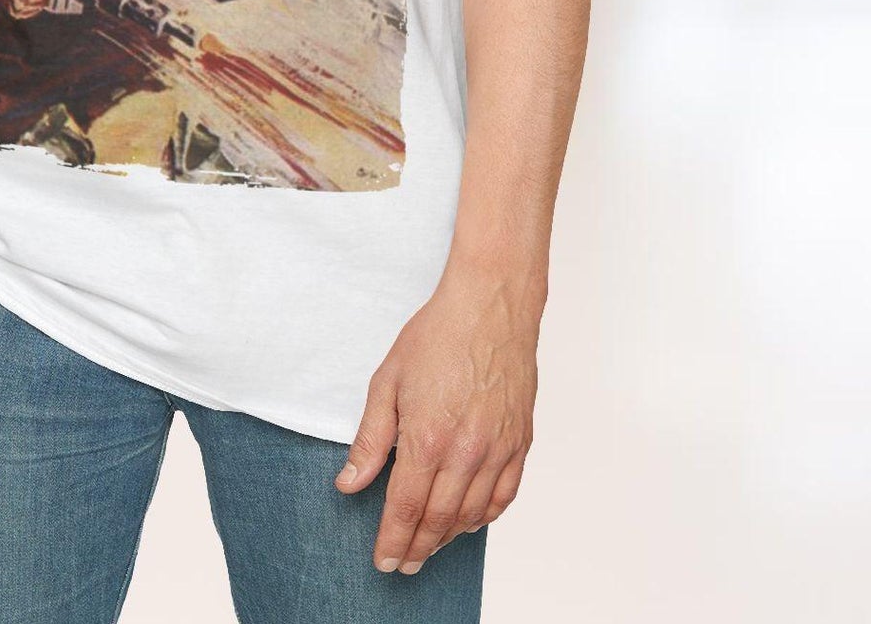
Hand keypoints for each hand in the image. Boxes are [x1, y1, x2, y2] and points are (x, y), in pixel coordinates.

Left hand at [335, 267, 538, 574]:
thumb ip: (371, 439)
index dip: (392, 541)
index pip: (405, 509)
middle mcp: (466, 452)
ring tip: (429, 545)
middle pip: (438, 521)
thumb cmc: (437, 334)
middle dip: (417, 548)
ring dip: (448, 537)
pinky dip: (484, 516)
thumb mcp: (387, 381)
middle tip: (403, 564)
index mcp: (428, 438)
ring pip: (472, 515)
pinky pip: (504, 496)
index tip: (383, 562)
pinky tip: (469, 519)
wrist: (490, 305)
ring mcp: (498, 449)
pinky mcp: (520, 442)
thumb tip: (349, 482)